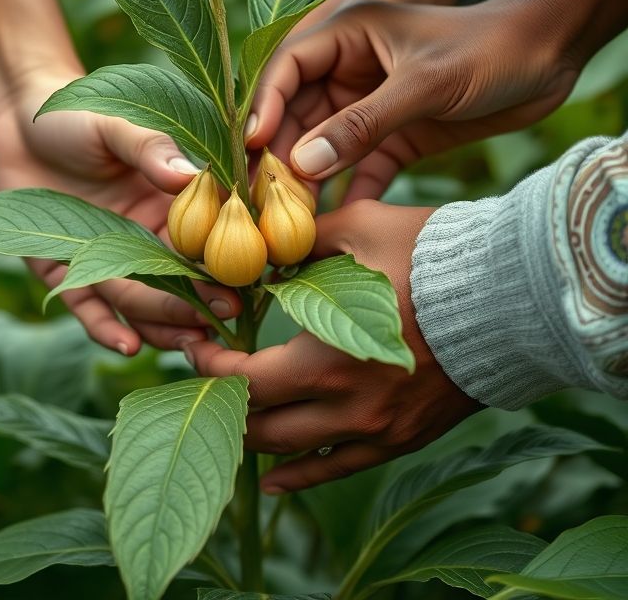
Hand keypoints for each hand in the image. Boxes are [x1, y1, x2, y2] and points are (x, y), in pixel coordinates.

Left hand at [0, 69, 239, 354]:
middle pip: (174, 280)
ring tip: (185, 345)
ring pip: (138, 301)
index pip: (200, 241)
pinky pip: (87, 306)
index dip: (219, 263)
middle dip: (196, 301)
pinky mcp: (63, 271)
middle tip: (220, 320)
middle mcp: (141, 238)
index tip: (241, 281)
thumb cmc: (76, 115)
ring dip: (162, 324)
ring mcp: (103, 259)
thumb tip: (191, 175)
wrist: (18, 118)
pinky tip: (126, 347)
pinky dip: (104, 328)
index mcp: (166, 206)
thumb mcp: (115, 124)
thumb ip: (151, 148)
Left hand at [183, 200, 480, 492]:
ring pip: (292, 455)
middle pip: (260, 424)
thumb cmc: (432, 256)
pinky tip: (273, 479)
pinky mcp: (401, 438)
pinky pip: (338, 469)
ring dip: (254, 438)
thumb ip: (300, 243)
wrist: (511, 295)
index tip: (197, 348)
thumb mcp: (357, 229)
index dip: (211, 366)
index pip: (245, 379)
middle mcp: (346, 406)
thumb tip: (264, 253)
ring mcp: (376, 429)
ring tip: (230, 423)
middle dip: (224, 401)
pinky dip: (299, 476)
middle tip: (210, 379)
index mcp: (327, 356)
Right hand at [248, 0, 578, 199]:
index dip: (264, 107)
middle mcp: (350, 71)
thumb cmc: (488, 50)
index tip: (251, 149)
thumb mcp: (423, 83)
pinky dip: (350, 191)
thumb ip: (363, 123)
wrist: (549, 56)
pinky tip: (334, 222)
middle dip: (281, 155)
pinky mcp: (395, 135)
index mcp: (348, 35)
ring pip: (326, 146)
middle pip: (299, 115)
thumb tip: (304, 165)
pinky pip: (362, 167)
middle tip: (264, 199)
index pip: (288, 69)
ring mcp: (371, 105)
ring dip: (311, 181)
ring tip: (291, 219)